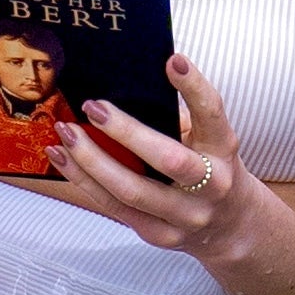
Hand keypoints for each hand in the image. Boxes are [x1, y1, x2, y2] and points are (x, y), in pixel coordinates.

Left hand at [52, 52, 261, 266]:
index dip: (194, 88)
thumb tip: (119, 92)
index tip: (173, 60)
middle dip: (126, 132)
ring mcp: (185, 216)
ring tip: (66, 132)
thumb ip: (174, 121)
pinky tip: (63, 158)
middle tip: (93, 106)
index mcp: (223, 151)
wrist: (230, 225)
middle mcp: (212, 186)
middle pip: (168, 160)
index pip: (212, 116)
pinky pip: (113, 206)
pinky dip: (83, 180)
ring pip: (131, 190)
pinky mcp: (159, 234)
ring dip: (91, 159)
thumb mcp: (206, 141)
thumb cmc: (209, 169)